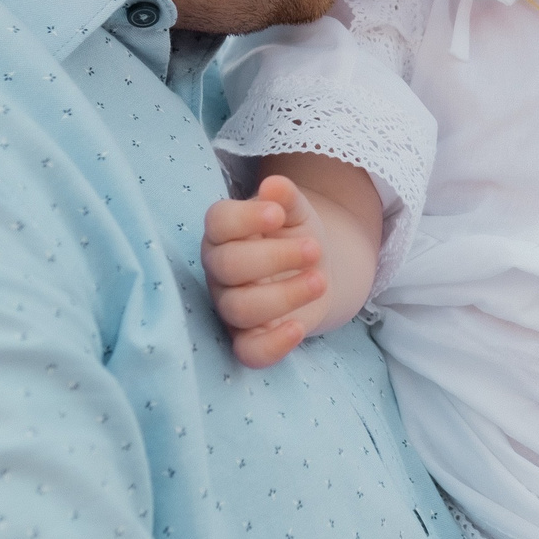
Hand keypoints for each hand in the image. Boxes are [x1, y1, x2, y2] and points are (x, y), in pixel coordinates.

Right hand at [201, 177, 329, 366]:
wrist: (314, 270)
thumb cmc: (296, 235)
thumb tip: (274, 185)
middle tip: (315, 250)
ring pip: (239, 309)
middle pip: (228, 266)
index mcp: (224, 232)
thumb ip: (286, 198)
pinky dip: (272, 345)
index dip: (244, 218)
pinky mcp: (249, 338)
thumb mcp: (297, 212)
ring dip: (284, 296)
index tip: (279, 214)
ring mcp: (230, 306)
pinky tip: (298, 328)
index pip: (218, 222)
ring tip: (320, 280)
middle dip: (275, 257)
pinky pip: (248, 352)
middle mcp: (220, 270)